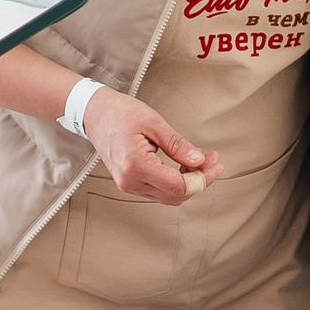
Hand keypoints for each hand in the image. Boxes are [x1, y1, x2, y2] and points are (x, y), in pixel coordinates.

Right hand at [83, 89, 220, 205]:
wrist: (95, 113)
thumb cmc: (119, 113)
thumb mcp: (154, 123)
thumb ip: (178, 145)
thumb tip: (198, 161)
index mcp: (135, 165)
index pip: (177, 186)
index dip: (202, 178)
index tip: (214, 165)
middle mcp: (130, 181)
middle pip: (175, 196)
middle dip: (199, 180)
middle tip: (212, 161)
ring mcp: (128, 184)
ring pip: (168, 195)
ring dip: (189, 181)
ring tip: (201, 161)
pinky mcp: (130, 182)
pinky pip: (159, 190)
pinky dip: (175, 181)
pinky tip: (185, 165)